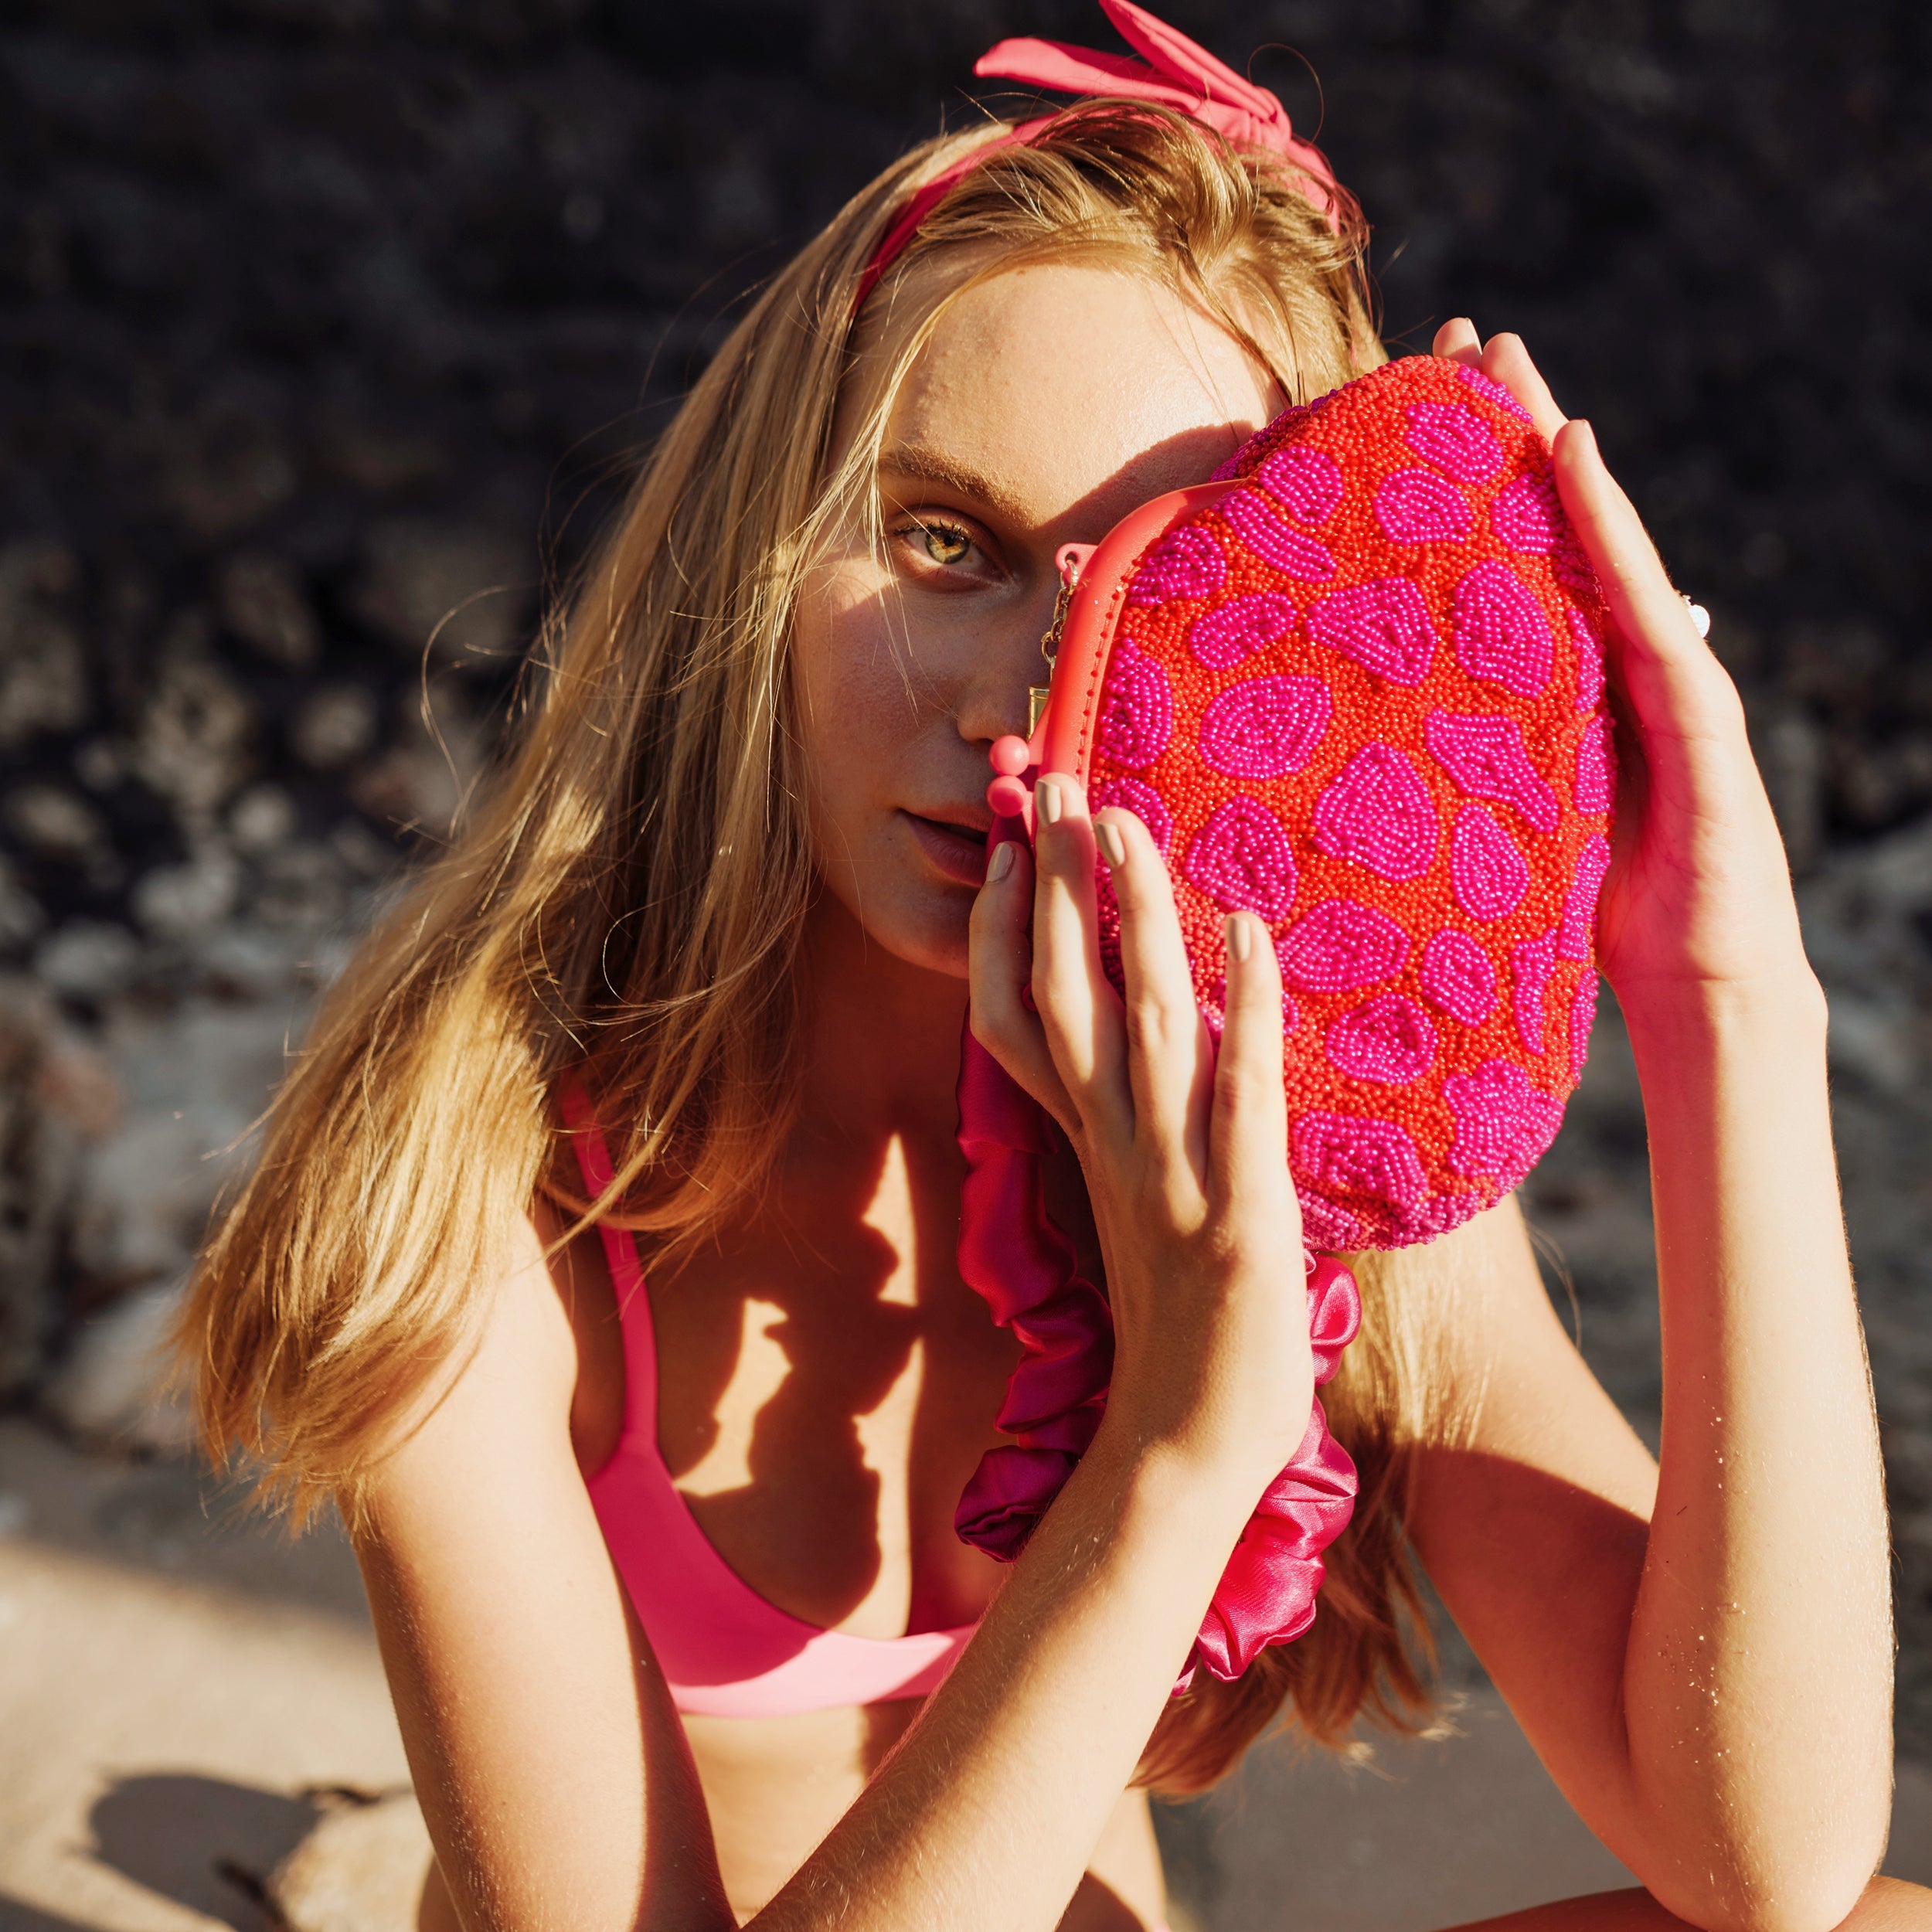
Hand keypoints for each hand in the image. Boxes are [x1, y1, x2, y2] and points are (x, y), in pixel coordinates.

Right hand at [968, 776, 1312, 1493]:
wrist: (1185, 1453)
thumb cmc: (1169, 1336)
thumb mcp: (1131, 1218)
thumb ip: (1131, 1135)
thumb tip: (1166, 1052)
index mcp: (1083, 1151)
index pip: (1012, 1025)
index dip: (1001, 934)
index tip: (1009, 853)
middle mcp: (1112, 1151)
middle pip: (1064, 999)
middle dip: (1056, 890)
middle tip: (1054, 786)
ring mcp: (1171, 1181)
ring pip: (1140, 1026)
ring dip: (1131, 920)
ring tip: (1130, 827)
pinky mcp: (1242, 1215)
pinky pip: (1240, 1095)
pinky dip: (1245, 1009)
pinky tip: (1250, 930)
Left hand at [1432, 321, 1815, 1021]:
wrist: (1690, 984)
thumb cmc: (1593, 908)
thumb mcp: (1508, 811)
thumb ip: (1465, 752)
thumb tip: (1368, 727)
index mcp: (1566, 679)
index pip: (1517, 559)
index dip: (1475, 482)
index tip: (1412, 406)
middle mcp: (1615, 657)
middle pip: (1558, 524)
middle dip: (1512, 428)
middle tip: (1458, 338)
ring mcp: (1663, 669)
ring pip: (1603, 538)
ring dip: (1555, 443)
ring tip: (1508, 363)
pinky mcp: (1694, 704)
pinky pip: (1639, 600)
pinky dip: (1609, 526)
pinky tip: (1573, 455)